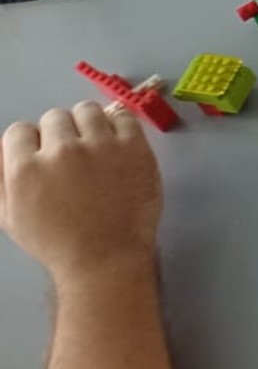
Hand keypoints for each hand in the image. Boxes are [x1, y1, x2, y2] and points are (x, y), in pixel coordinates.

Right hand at [0, 105, 161, 285]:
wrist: (106, 257)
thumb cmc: (58, 243)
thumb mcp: (12, 217)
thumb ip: (2, 180)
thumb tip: (2, 150)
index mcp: (26, 169)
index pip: (19, 130)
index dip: (29, 142)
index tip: (41, 153)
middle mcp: (62, 151)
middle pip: (53, 117)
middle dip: (57, 133)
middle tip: (68, 155)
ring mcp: (101, 145)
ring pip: (86, 110)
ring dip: (86, 124)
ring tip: (92, 146)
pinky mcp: (134, 146)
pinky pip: (122, 116)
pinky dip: (118, 126)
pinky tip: (115, 144)